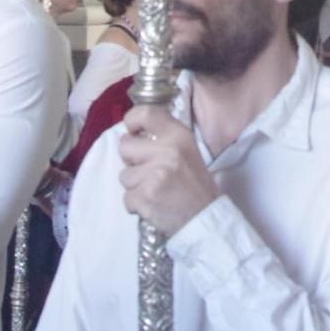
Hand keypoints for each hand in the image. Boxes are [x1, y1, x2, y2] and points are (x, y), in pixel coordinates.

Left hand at [115, 105, 219, 235]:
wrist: (205, 217)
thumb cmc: (195, 183)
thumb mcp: (187, 150)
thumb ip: (164, 139)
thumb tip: (133, 133)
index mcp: (178, 135)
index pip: (145, 113)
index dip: (132, 120)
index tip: (132, 130)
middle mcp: (166, 150)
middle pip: (125, 146)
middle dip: (131, 160)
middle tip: (147, 170)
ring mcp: (154, 174)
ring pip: (124, 175)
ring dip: (135, 185)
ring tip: (155, 190)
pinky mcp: (145, 196)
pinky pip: (126, 197)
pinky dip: (136, 204)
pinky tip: (153, 204)